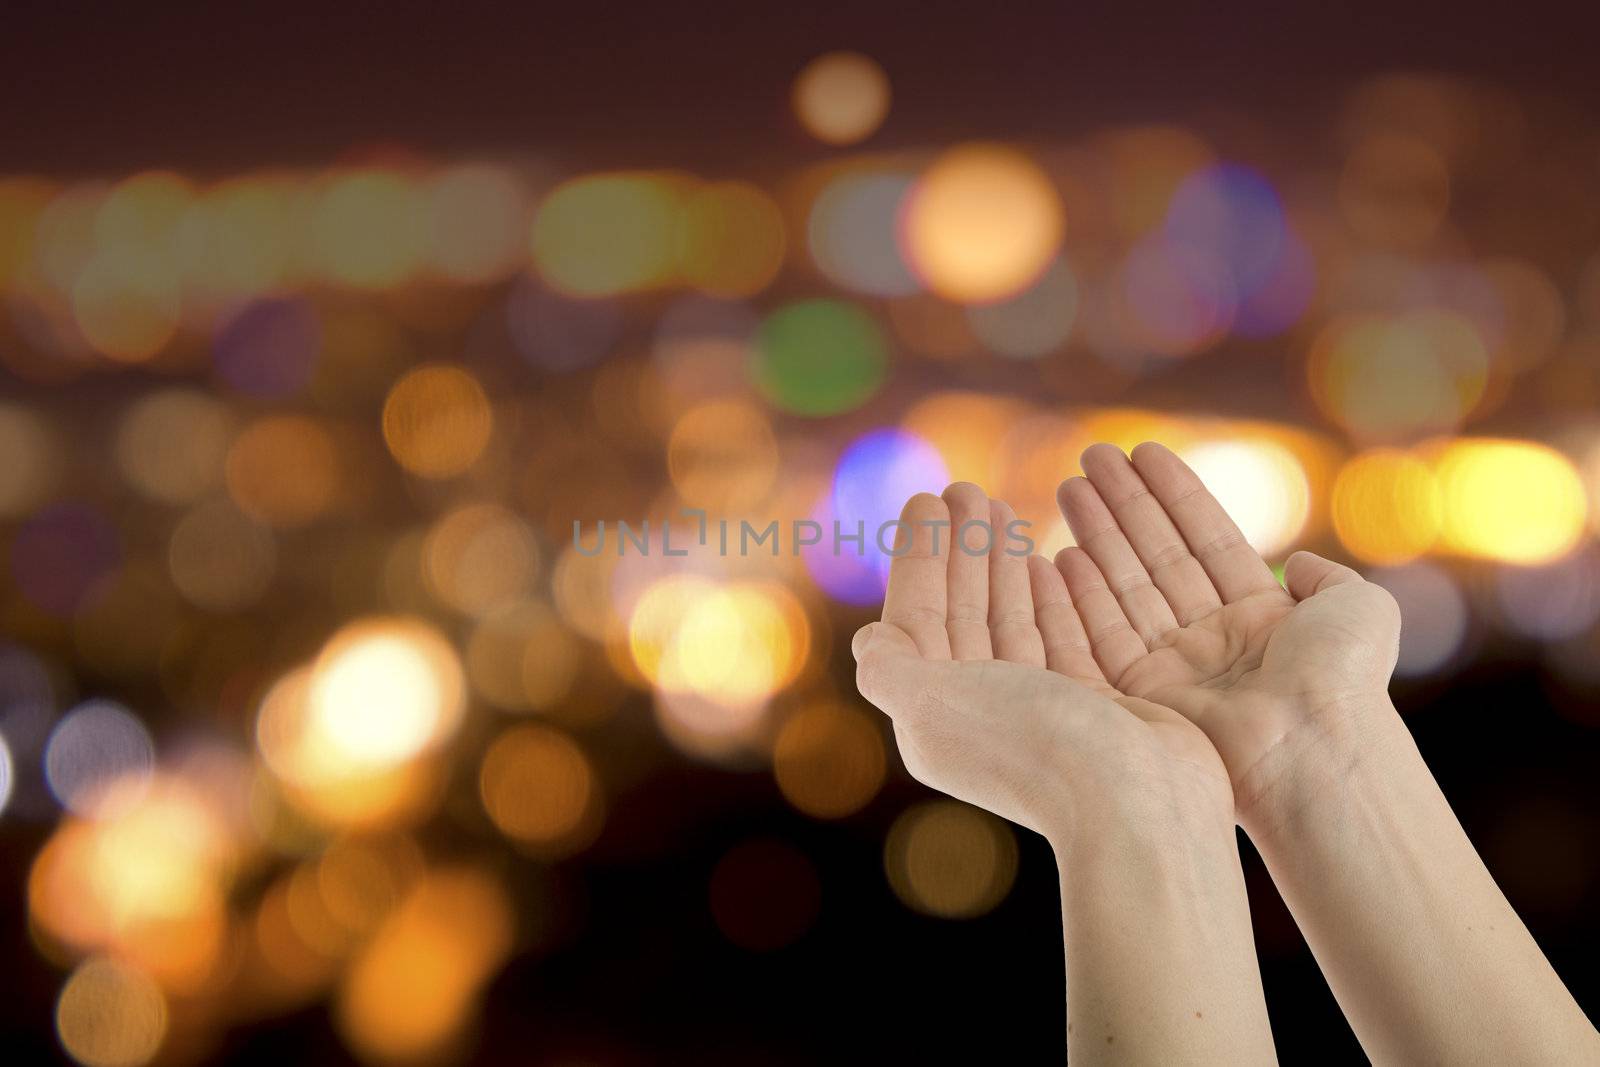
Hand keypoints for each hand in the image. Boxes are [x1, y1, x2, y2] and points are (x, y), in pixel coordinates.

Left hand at [852, 482, 1232, 847]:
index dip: (919, 557)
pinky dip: (1049, 596)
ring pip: (1009, 620)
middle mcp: (981, 714)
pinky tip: (1049, 558)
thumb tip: (868, 639)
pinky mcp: (1093, 707)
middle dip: (962, 551)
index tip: (928, 497)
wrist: (1139, 808)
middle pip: (962, 614)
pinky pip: (1060, 636)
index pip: (917, 618)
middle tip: (968, 489)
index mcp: (934, 713)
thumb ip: (892, 667)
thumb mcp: (935, 701)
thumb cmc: (1034, 744)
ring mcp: (1038, 711)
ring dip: (1001, 564)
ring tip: (1003, 508)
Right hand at [1054, 442, 1402, 820]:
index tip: (1144, 451)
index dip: (1175, 494)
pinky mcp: (1145, 697)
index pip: (1206, 538)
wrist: (1313, 748)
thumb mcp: (1359, 608)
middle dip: (1124, 504)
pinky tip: (1057, 554)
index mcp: (1261, 615)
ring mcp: (1177, 668)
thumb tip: (1302, 563)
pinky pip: (1103, 636)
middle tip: (1090, 456)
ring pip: (1127, 586)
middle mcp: (1214, 639)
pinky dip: (1079, 597)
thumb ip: (1329, 577)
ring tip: (1070, 486)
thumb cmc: (1342, 679)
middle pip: (1158, 556)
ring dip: (1096, 534)